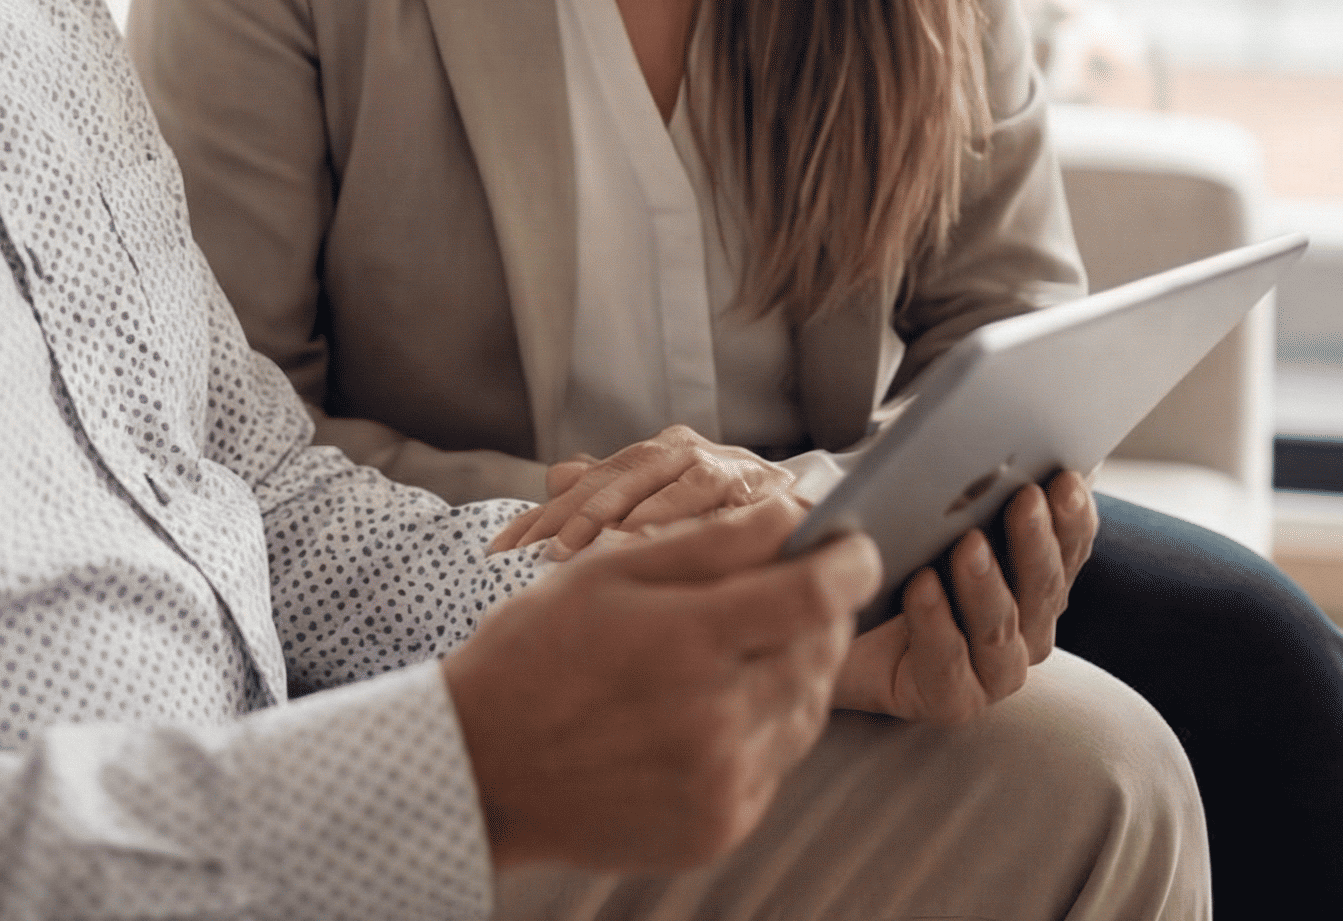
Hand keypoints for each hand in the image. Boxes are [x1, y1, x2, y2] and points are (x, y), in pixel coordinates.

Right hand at [443, 497, 881, 872]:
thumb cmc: (538, 650)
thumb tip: (790, 515)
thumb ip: (710, 543)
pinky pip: (775, 763)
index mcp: (686, 642)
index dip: (849, 564)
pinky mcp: (718, 826)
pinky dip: (767, 722)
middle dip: (825, 610)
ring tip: (753, 638)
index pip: (812, 598)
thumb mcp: (609, 571)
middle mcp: (714, 720)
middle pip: (819, 653)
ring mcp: (721, 783)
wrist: (484, 767)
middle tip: (802, 584)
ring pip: (805, 709)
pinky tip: (722, 699)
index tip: (858, 544)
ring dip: (800, 665)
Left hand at [486, 424, 796, 559]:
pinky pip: (715, 496)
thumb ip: (613, 490)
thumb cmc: (724, 516)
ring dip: (622, 510)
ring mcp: (723, 464)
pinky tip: (654, 538)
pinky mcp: (761, 485)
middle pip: (618, 474)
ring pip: (661, 478)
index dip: (544, 514)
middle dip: (575, 512)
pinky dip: (682, 512)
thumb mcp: (660, 508)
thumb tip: (555, 473)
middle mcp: (682, 451)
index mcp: (651, 458)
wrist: (811, 517)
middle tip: (538, 551)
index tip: (500, 549)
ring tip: (583, 545)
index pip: (587, 482)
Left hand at [831, 471, 1097, 722]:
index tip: (1067, 477)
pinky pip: (949, 661)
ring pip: (1002, 627)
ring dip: (988, 583)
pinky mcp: (950, 697)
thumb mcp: (928, 510)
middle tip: (1026, 497)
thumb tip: (998, 440)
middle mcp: (1025, 629)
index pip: (1068, 549)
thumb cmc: (887, 553)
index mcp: (1033, 581)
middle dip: (1036, 540)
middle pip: (1044, 588)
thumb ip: (970, 488)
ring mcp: (992, 670)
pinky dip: (936, 621)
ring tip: (968, 543)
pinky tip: (921, 585)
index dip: (1073, 517)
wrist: (828, 619)